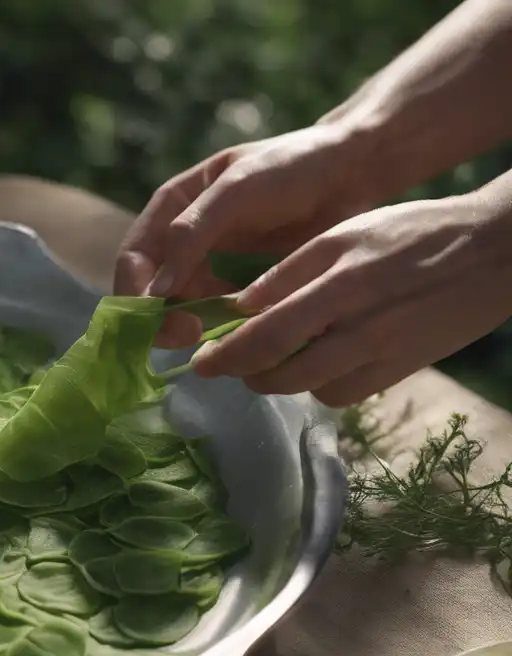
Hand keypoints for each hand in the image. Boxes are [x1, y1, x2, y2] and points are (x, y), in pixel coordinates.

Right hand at [114, 123, 377, 346]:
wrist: (353, 171)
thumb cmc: (294, 166)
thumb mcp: (238, 189)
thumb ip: (192, 233)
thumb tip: (155, 292)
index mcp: (170, 208)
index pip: (134, 259)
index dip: (138, 293)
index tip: (161, 317)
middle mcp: (180, 239)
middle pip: (150, 291)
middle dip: (161, 319)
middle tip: (190, 337)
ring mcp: (207, 265)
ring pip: (179, 309)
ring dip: (190, 327)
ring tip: (218, 335)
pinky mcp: (234, 286)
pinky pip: (213, 315)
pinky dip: (219, 328)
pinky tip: (241, 331)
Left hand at [192, 190, 511, 405]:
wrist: (494, 253)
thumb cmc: (412, 233)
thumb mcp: (347, 233)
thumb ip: (290, 271)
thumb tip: (241, 305)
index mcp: (339, 283)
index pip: (265, 334)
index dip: (225, 355)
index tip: (200, 363)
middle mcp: (358, 325)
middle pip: (280, 371)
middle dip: (241, 375)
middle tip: (221, 369)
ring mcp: (381, 354)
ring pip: (308, 388)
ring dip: (275, 382)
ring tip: (264, 365)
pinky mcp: (399, 372)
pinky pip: (342, 394)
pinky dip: (318, 387)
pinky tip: (314, 366)